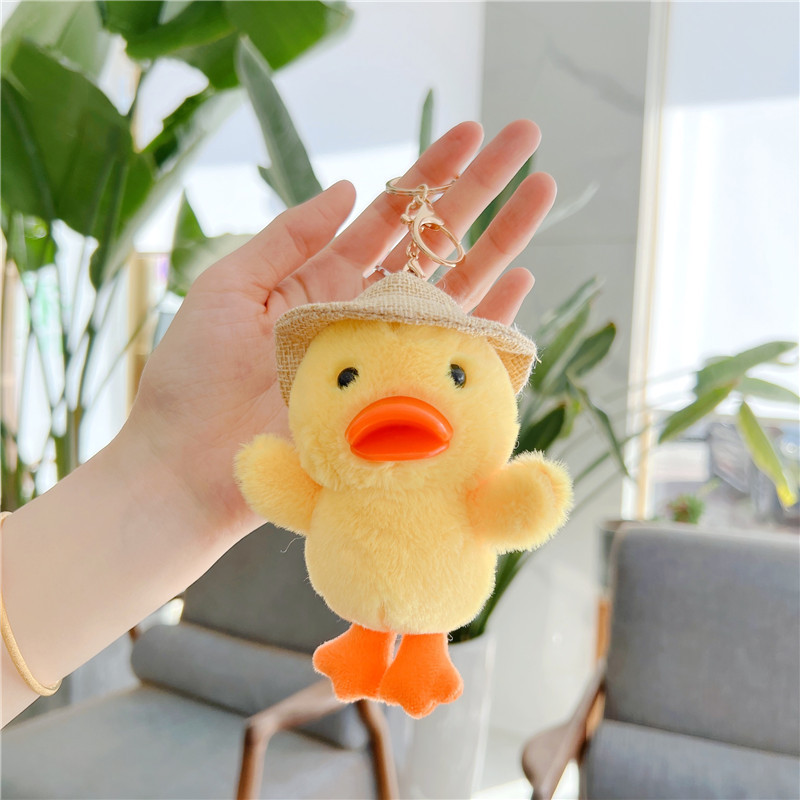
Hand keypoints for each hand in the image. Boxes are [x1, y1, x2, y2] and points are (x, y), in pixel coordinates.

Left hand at [126, 120, 555, 537]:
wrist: (189, 466)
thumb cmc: (194, 378)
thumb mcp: (230, 287)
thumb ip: (289, 237)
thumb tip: (350, 187)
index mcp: (323, 283)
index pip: (389, 219)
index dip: (429, 175)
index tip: (470, 131)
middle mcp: (364, 314)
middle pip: (434, 245)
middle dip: (481, 191)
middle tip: (526, 139)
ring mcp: (387, 357)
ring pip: (457, 290)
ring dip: (501, 242)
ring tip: (543, 191)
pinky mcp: (400, 402)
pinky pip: (457, 357)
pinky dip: (492, 322)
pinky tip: (523, 281)